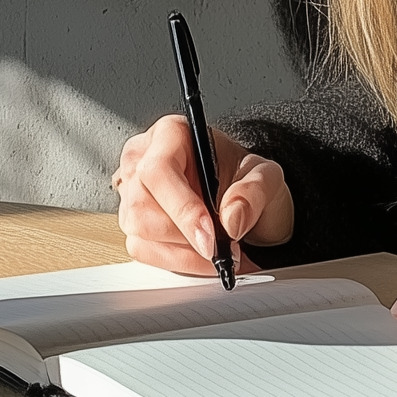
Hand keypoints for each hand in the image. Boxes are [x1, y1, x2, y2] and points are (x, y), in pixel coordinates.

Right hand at [113, 115, 294, 273]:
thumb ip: (254, 191)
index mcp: (170, 135)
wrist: (242, 202)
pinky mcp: (132, 222)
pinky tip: (198, 256)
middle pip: (143, 207)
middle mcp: (142, 160)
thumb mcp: (265, 176)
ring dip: (182, 253)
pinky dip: (174, 261)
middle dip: (186, 237)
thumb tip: (231, 218)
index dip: (182, 207)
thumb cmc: (244, 180)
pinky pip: (141, 250)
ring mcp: (131, 193)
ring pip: (139, 232)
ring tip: (216, 251)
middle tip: (223, 249)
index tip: (209, 236)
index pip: (159, 170)